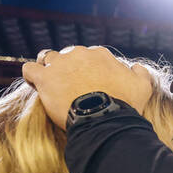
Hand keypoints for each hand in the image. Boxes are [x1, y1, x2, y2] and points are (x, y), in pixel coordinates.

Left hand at [21, 46, 154, 126]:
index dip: (88, 69)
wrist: (105, 119)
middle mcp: (79, 54)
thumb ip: (140, 73)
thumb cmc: (124, 104)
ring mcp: (60, 64)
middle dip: (68, 68)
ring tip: (51, 84)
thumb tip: (136, 67)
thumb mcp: (142, 87)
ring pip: (48, 58)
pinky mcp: (45, 78)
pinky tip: (34, 84)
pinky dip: (31, 75)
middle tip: (70, 87)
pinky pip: (30, 69)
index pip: (89, 56)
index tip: (89, 83)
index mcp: (100, 54)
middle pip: (68, 56)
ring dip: (49, 69)